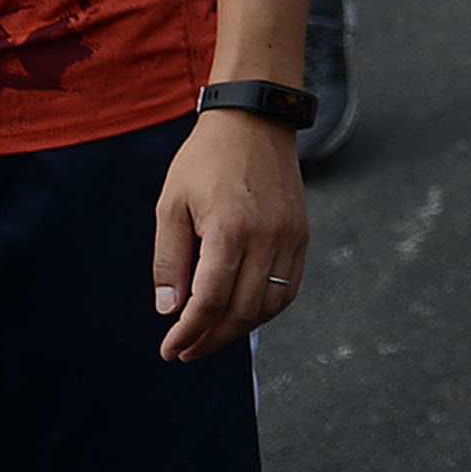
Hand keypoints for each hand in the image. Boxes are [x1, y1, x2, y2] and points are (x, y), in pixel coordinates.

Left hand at [152, 106, 306, 360]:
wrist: (255, 120)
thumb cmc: (205, 160)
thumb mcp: (171, 205)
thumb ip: (168, 261)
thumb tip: (170, 310)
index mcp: (229, 229)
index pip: (210, 300)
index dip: (188, 332)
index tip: (169, 349)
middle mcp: (266, 237)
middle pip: (242, 311)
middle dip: (211, 339)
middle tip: (186, 351)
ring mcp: (290, 237)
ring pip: (270, 306)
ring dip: (239, 329)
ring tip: (211, 335)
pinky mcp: (302, 235)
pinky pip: (289, 288)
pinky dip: (266, 310)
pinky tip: (243, 313)